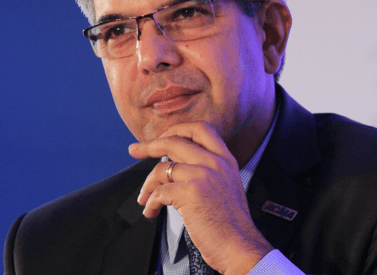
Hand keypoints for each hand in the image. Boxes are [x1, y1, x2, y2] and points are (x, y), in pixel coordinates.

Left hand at [129, 121, 272, 274]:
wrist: (241, 247)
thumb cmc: (231, 223)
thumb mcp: (227, 184)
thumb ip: (208, 169)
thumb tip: (176, 164)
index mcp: (225, 158)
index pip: (199, 128)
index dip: (177, 129)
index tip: (163, 137)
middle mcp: (215, 162)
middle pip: (174, 140)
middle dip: (149, 145)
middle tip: (135, 150)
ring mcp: (203, 175)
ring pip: (162, 168)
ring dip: (147, 184)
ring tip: (144, 198)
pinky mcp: (190, 192)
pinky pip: (159, 192)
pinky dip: (150, 202)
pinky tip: (151, 211)